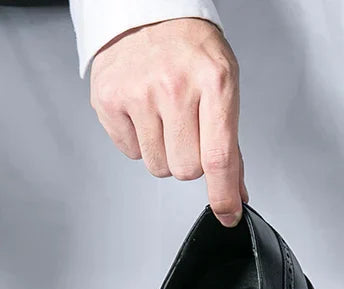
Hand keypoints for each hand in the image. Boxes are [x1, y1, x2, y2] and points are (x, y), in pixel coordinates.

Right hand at [90, 18, 247, 226]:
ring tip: (165, 118)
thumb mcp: (225, 88)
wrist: (150, 11)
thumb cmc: (193, 50)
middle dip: (190, 160)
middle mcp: (174, 86)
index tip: (227, 214)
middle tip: (188, 130)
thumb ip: (231, 145)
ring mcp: (138, 92)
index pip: (218, 157)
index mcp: (214, 83)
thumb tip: (235, 192)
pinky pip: (130, 151)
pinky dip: (139, 140)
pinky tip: (144, 113)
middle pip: (186, 169)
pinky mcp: (108, 98)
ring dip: (164, 153)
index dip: (222, 194)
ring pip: (158, 166)